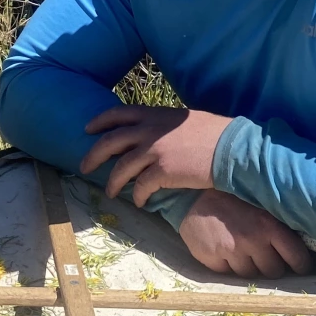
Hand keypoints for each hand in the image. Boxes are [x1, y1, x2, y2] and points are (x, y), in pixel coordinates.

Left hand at [83, 106, 229, 205]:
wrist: (231, 148)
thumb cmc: (215, 133)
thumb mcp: (185, 119)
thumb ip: (165, 125)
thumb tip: (154, 134)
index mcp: (155, 115)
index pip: (118, 113)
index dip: (100, 121)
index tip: (88, 129)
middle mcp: (150, 131)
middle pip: (111, 142)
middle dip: (93, 155)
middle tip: (84, 166)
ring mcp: (155, 151)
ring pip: (121, 168)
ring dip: (113, 182)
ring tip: (109, 192)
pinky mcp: (162, 172)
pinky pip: (140, 187)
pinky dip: (136, 196)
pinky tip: (138, 202)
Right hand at [178, 190, 311, 278]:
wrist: (194, 194)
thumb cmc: (232, 198)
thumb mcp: (260, 204)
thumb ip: (277, 225)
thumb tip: (299, 245)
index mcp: (269, 226)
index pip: (296, 257)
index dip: (300, 265)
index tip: (300, 267)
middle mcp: (252, 240)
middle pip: (273, 271)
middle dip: (272, 266)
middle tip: (266, 256)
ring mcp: (231, 251)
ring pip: (250, 275)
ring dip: (249, 266)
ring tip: (242, 250)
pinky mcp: (212, 258)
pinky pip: (227, 273)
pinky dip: (228, 265)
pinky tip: (224, 250)